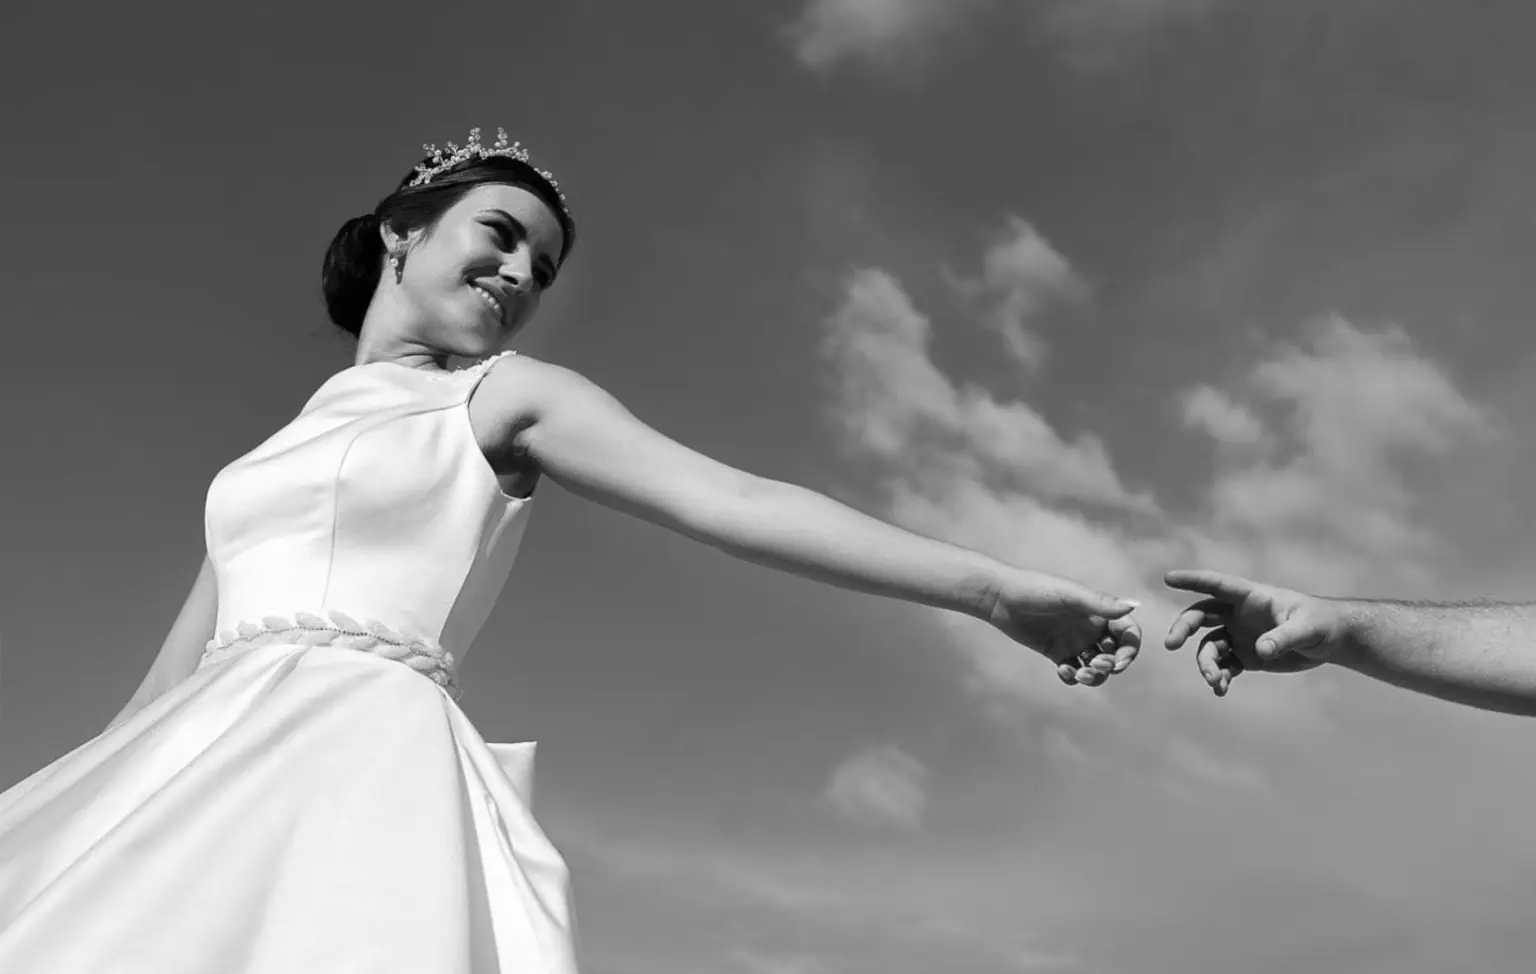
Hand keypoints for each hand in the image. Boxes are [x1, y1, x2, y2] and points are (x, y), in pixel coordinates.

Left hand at [985, 570, 1142, 687]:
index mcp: (1098, 612)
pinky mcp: (1056, 653)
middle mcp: (1090, 627)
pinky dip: (1072, 677)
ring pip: (1096, 668)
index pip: (1128, 633)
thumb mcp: (1069, 596)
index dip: (1130, 649)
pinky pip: (1073, 672)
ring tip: (1080, 675)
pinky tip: (1062, 670)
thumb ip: (1100, 603)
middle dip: (1111, 665)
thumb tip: (1134, 605)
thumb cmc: (1036, 589)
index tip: (1118, 661)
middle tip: (1096, 665)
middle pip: (1115, 654)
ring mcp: (1073, 642)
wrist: (1001, 597)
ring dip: (1095, 676)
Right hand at [1163, 569, 1350, 695]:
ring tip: (1215, 682)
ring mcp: (1239, 635)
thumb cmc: (1321, 623)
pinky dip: (1220, 677)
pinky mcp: (1246, 656)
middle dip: (1184, 628)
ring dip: (1206, 663)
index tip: (1168, 578)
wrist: (1331, 640)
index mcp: (1251, 598)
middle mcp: (1238, 614)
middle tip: (1171, 644)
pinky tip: (1222, 690)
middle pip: (1201, 616)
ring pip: (1209, 646)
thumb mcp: (1306, 628)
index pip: (1218, 585)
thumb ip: (1283, 637)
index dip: (1193, 580)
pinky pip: (1224, 666)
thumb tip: (1260, 650)